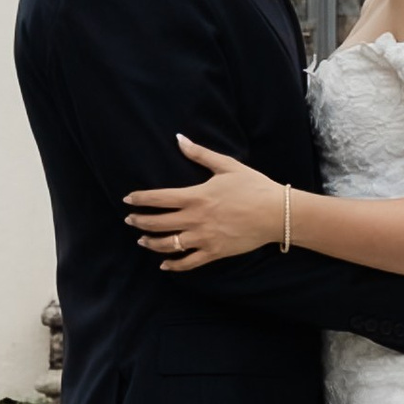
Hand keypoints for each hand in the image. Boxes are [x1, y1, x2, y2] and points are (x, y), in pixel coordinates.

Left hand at [125, 136, 285, 271]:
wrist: (276, 213)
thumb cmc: (253, 187)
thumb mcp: (226, 166)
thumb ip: (200, 154)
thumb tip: (179, 138)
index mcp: (196, 196)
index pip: (159, 198)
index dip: (140, 199)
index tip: (128, 199)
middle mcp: (196, 219)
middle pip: (158, 223)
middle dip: (139, 222)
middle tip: (130, 220)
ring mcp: (204, 238)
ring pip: (168, 245)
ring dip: (151, 243)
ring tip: (142, 240)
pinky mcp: (214, 252)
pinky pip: (188, 262)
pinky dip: (174, 265)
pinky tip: (164, 264)